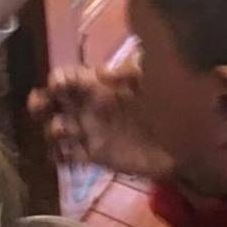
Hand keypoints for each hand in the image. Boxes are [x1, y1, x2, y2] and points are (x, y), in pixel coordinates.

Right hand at [28, 63, 173, 176]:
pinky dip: (58, 156)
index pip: (71, 77)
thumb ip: (128, 74)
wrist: (186, 144)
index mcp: (100, 85)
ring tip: (64, 131)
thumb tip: (102, 70)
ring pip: (56, 128)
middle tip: (40, 105)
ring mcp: (90, 132)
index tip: (57, 83)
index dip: (60, 78)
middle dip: (41, 101)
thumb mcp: (152, 81)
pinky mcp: (95, 156)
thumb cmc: (170, 105)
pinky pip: (67, 156)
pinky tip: (60, 155)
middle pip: (54, 101)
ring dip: (52, 129)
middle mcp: (89, 106)